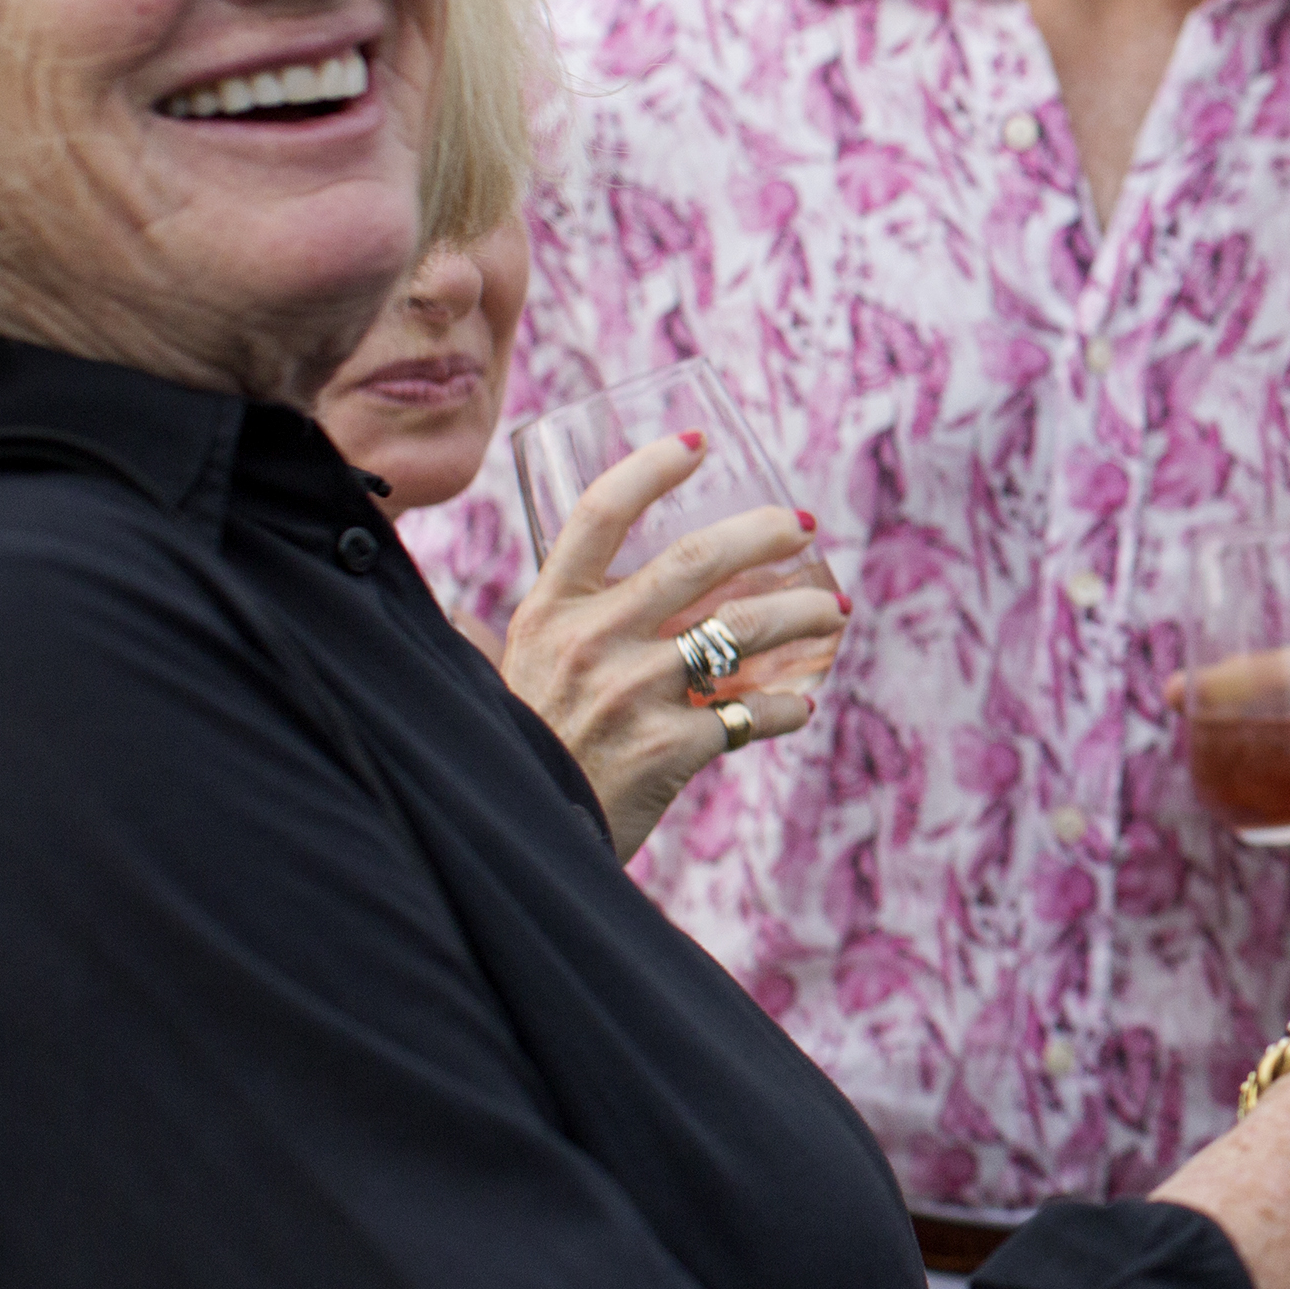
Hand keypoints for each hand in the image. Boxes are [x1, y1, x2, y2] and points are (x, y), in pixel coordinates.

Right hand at [503, 433, 838, 860]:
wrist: (514, 845)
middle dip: (765, 533)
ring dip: (804, 616)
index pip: (599, 514)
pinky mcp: (671, 746)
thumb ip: (488, 641)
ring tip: (833, 613)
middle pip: (696, 558)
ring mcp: (634, 692)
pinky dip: (786, 707)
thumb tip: (456, 616)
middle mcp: (592, 640)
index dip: (652, 468)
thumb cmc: (514, 752)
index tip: (700, 443)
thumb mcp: (494, 679)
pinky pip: (753, 713)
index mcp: (548, 612)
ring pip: (744, 630)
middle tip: (804, 526)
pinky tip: (798, 705)